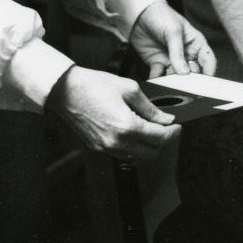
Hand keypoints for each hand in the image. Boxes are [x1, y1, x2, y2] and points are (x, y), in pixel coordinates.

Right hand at [45, 66, 179, 161]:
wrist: (65, 90)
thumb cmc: (94, 85)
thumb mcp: (129, 89)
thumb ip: (150, 107)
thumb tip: (165, 118)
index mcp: (127, 126)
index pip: (160, 138)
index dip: (173, 132)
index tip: (177, 125)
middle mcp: (116, 142)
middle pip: (152, 153)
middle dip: (164, 142)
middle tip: (167, 128)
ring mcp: (106, 148)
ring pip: (137, 158)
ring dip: (149, 147)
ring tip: (151, 129)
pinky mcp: (98, 147)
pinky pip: (123, 155)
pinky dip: (133, 148)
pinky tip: (134, 132)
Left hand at [128, 1, 216, 78]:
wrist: (139, 14)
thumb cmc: (161, 15)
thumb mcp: (173, 30)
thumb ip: (178, 52)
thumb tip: (184, 72)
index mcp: (195, 43)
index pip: (207, 59)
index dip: (209, 71)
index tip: (206, 81)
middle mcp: (185, 53)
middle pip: (192, 71)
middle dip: (189, 80)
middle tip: (185, 84)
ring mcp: (172, 59)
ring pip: (176, 76)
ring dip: (172, 81)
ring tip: (168, 82)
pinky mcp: (158, 63)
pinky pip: (159, 75)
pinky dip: (157, 79)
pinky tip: (154, 79)